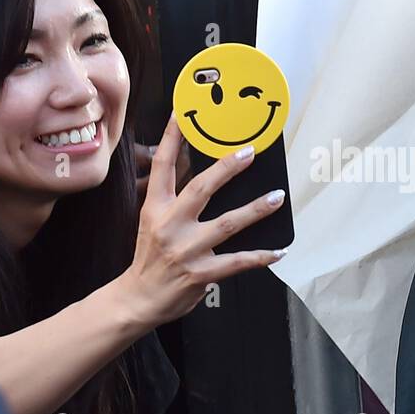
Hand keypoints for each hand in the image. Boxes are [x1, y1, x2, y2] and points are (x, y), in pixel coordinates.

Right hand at [116, 114, 283, 326]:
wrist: (136, 299)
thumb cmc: (149, 260)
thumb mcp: (152, 223)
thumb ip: (176, 203)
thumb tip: (209, 181)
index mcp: (156, 209)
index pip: (162, 167)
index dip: (171, 138)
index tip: (181, 114)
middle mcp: (170, 225)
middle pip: (201, 189)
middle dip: (226, 168)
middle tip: (249, 152)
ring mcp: (186, 250)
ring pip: (227, 224)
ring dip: (255, 210)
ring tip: (276, 198)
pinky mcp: (200, 274)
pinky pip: (237, 262)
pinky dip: (260, 256)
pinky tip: (278, 251)